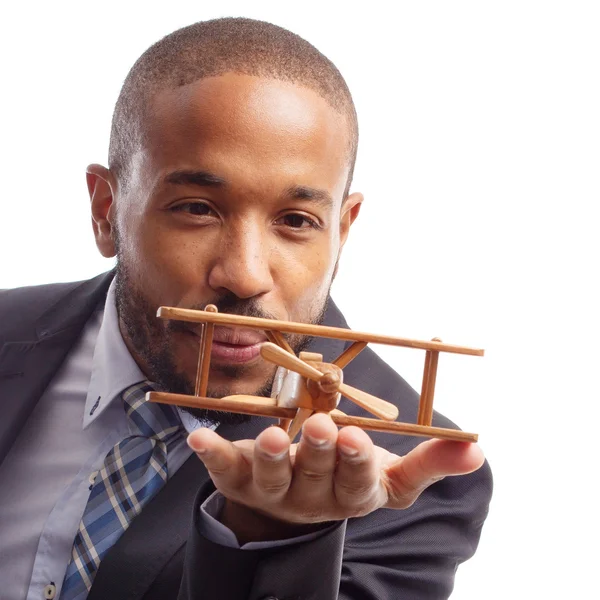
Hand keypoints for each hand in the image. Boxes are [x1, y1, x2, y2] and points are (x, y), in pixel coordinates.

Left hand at [187, 413, 483, 542]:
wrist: (295, 502)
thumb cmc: (347, 477)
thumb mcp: (390, 475)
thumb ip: (431, 462)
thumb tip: (477, 450)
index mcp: (352, 493)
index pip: (359, 481)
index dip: (356, 463)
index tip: (356, 438)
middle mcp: (313, 497)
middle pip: (316, 474)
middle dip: (319, 452)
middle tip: (322, 427)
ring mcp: (275, 491)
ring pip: (273, 478)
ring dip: (272, 457)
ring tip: (271, 438)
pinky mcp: (242, 480)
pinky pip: (225, 469)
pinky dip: (212, 454)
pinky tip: (198, 438)